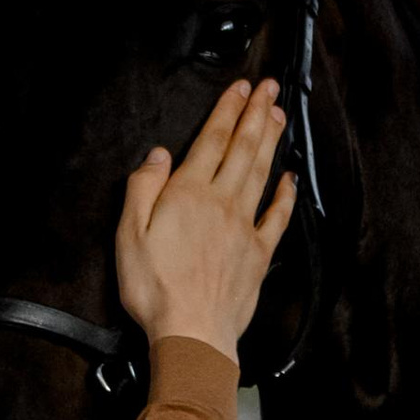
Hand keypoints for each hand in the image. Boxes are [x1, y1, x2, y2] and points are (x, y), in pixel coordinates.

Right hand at [112, 76, 295, 360]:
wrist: (193, 331)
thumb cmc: (156, 289)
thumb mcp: (129, 234)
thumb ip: (143, 189)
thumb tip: (157, 156)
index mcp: (188, 194)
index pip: (212, 140)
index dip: (227, 110)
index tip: (240, 87)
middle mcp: (221, 202)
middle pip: (243, 148)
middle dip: (256, 113)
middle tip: (269, 88)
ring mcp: (244, 227)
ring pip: (261, 172)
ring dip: (271, 140)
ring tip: (278, 115)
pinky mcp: (258, 253)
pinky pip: (277, 216)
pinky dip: (285, 194)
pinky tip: (289, 179)